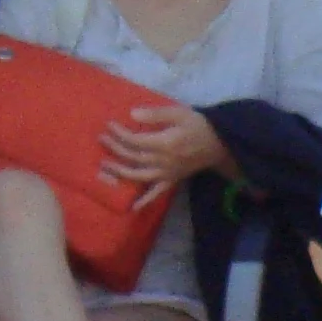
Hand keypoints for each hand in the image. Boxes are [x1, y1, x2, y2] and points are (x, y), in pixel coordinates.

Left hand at [99, 100, 225, 198]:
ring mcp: (166, 174)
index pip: (134, 140)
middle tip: (102, 139)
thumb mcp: (179, 113)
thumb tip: (131, 114)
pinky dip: (145, 201)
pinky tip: (132, 207)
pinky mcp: (171, 180)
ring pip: (138, 175)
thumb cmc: (198, 126)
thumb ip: (156, 114)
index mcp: (164, 144)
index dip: (119, 133)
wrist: (219, 143)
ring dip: (119, 172)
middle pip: (133, 157)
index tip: (109, 125)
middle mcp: (163, 161)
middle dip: (115, 148)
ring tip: (104, 165)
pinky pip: (156, 193)